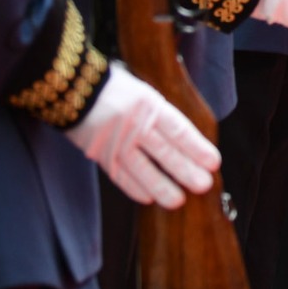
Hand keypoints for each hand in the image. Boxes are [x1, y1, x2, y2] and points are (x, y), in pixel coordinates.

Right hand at [63, 70, 219, 209]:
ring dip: (161, 186)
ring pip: (142, 168)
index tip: (213, 162)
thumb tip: (188, 140)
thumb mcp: (144, 92)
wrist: (74, 88)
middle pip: (164, 152)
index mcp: (150, 105)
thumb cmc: (117, 90)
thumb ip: (162, 114)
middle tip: (203, 185)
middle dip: (185, 170)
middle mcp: (134, 124)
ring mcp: (116, 140)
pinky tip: (149, 199)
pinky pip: (120, 175)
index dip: (197, 148)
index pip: (179, 130)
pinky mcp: (100, 153)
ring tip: (178, 200)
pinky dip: (134, 188)